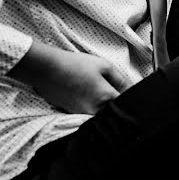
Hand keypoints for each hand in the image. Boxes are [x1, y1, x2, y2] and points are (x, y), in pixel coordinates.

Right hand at [9, 43, 130, 114]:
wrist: (47, 70)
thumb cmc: (76, 65)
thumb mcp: (104, 66)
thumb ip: (120, 80)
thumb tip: (131, 89)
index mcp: (106, 98)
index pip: (125, 104)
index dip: (129, 98)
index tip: (129, 91)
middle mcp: (95, 110)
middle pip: (113, 111)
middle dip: (116, 102)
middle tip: (111, 87)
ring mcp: (82, 114)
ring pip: (100, 113)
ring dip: (103, 104)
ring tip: (94, 88)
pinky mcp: (71, 114)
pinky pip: (87, 113)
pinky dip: (90, 105)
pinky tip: (84, 92)